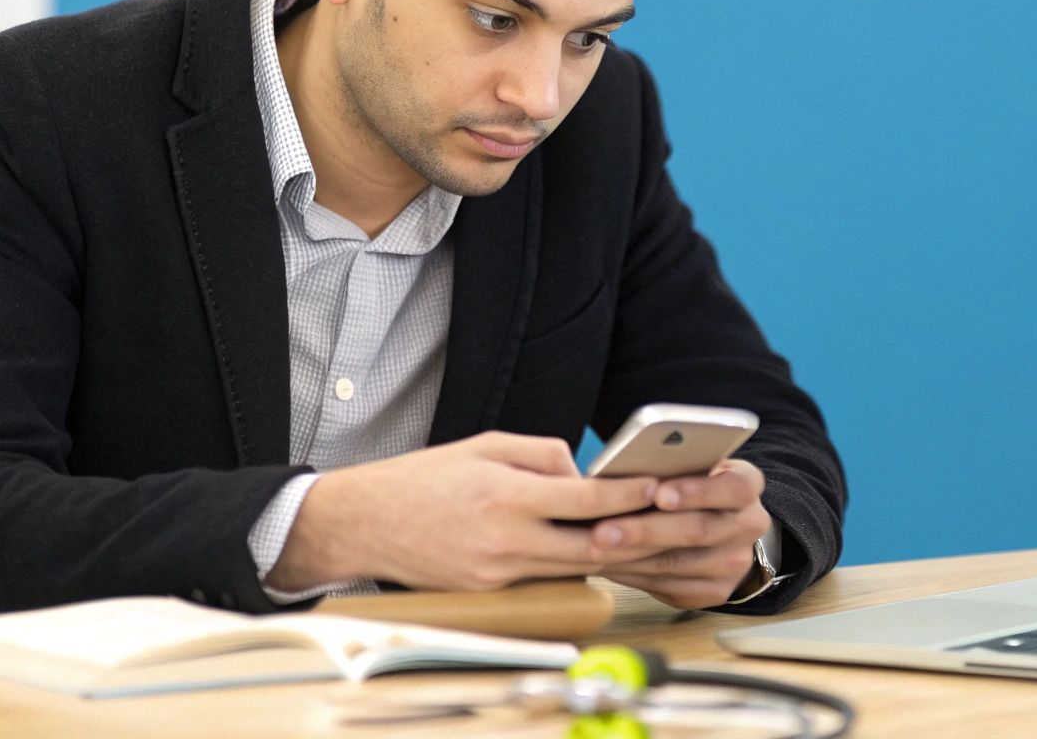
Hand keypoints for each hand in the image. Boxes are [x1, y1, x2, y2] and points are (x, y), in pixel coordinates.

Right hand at [265, 431, 657, 592]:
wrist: (366, 523)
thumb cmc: (426, 476)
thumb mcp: (486, 443)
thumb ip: (542, 454)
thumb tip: (584, 474)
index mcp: (506, 496)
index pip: (586, 502)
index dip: (629, 497)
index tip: (657, 487)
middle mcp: (505, 541)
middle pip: (591, 545)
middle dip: (635, 534)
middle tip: (669, 519)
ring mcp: (498, 574)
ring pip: (574, 568)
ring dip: (609, 553)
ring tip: (643, 534)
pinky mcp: (491, 593)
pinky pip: (545, 578)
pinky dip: (571, 564)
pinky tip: (593, 549)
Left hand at [591, 459, 770, 609]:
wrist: (721, 525)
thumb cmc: (691, 484)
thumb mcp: (691, 464)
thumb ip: (668, 462)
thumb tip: (620, 469)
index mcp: (746, 484)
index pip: (734, 487)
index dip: (696, 491)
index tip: (659, 493)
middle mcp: (749, 525)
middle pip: (699, 530)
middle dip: (647, 530)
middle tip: (603, 531)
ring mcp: (735, 563)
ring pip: (679, 564)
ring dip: (632, 558)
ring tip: (593, 549)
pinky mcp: (715, 592)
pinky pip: (670, 587)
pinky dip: (634, 576)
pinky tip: (607, 565)